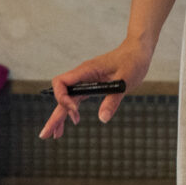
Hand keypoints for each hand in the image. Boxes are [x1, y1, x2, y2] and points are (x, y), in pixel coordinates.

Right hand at [38, 37, 152, 138]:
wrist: (139, 49)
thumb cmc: (133, 60)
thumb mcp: (126, 81)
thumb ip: (113, 99)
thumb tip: (103, 119)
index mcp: (87, 70)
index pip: (62, 82)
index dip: (63, 98)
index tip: (75, 110)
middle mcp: (83, 75)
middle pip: (62, 95)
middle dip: (54, 115)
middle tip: (45, 135)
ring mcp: (87, 79)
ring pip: (68, 98)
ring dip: (61, 115)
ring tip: (55, 135)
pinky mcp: (92, 84)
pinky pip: (77, 98)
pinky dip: (72, 110)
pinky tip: (72, 121)